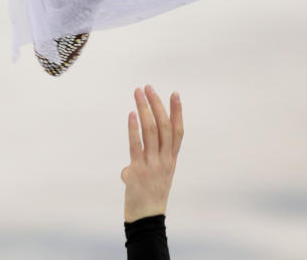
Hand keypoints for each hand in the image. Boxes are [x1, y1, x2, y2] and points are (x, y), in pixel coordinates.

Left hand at [120, 86, 183, 222]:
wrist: (146, 218)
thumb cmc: (149, 198)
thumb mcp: (154, 178)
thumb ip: (145, 168)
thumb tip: (128, 169)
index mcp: (171, 160)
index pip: (178, 132)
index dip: (177, 112)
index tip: (175, 94)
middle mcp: (165, 160)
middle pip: (164, 127)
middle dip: (157, 105)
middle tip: (149, 87)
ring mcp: (153, 165)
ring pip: (151, 132)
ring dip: (144, 110)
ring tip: (138, 93)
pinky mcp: (139, 170)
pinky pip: (137, 145)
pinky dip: (134, 128)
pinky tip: (131, 114)